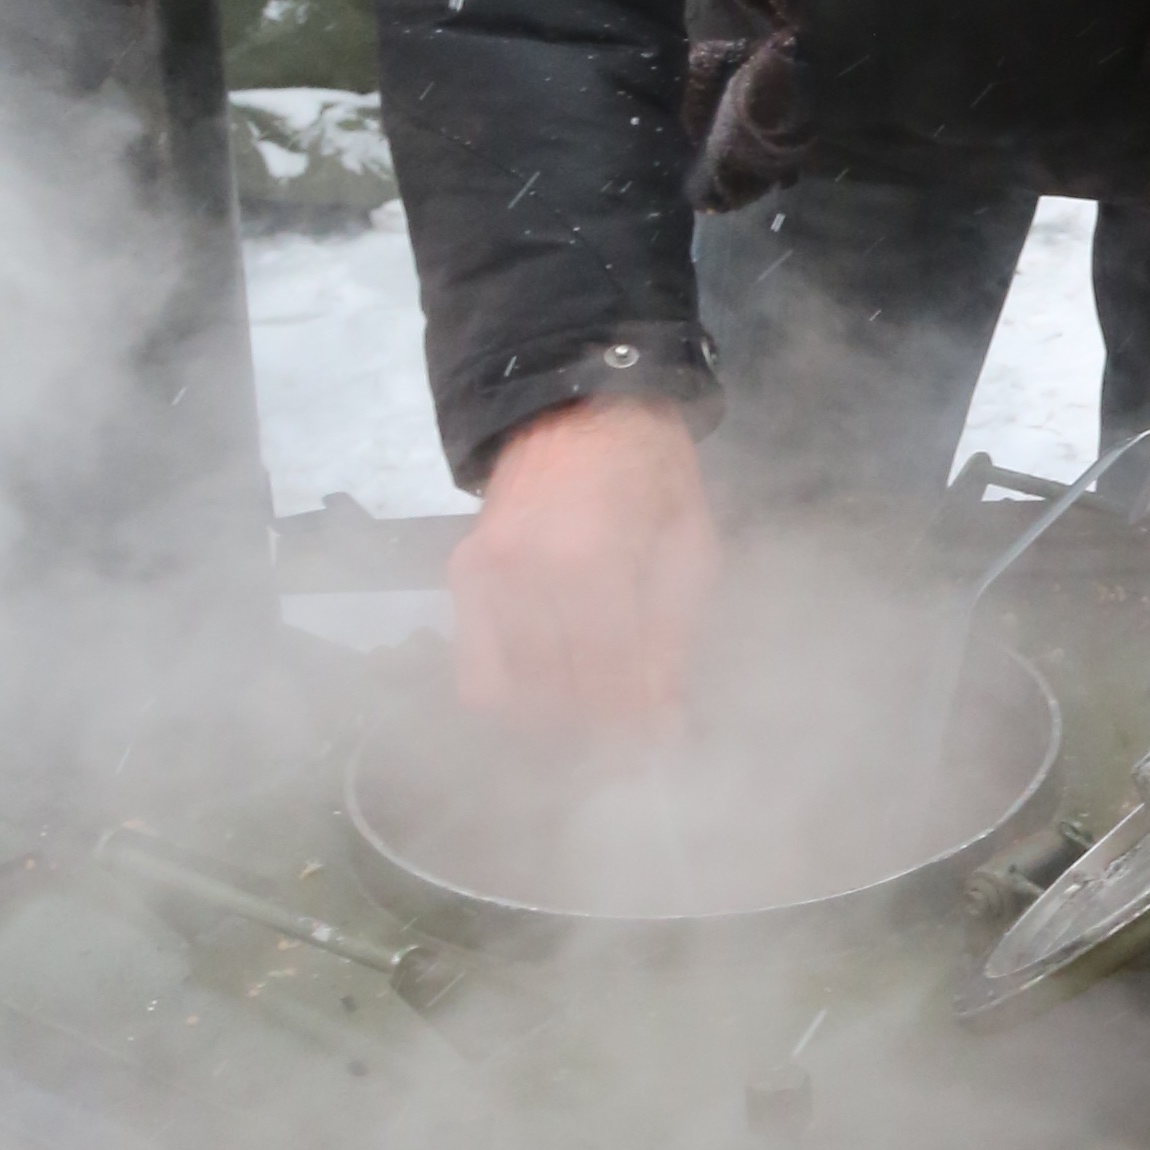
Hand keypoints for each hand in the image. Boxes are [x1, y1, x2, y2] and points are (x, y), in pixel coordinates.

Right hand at [449, 399, 718, 729]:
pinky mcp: (460, 577)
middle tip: (633, 734)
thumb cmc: (652, 473)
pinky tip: (552, 688)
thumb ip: (671, 641)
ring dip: (555, 719)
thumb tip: (662, 726)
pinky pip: (473, 670)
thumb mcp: (688, 549)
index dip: (637, 723)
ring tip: (596, 712)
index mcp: (592, 559)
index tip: (660, 745)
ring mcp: (484, 575)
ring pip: (507, 695)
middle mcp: (525, 572)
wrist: (579, 405)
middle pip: (557, 694)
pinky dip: (511, 695)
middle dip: (601, 728)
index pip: (610, 678)